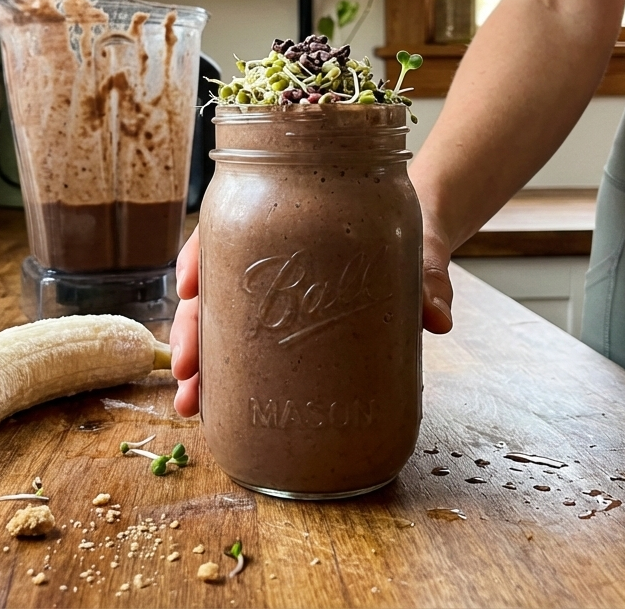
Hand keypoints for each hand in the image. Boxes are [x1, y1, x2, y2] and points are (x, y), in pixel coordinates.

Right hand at [168, 214, 454, 417]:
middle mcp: (272, 255)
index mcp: (290, 220)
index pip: (228, 228)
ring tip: (191, 404)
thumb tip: (437, 319)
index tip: (188, 287)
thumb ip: (428, 276)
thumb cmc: (410, 230)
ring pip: (220, 320)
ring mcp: (278, 294)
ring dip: (200, 361)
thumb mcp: (420, 247)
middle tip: (187, 370)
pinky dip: (225, 374)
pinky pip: (247, 345)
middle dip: (192, 329)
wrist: (423, 239)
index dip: (200, 256)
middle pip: (215, 285)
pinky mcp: (291, 325)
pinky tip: (213, 404)